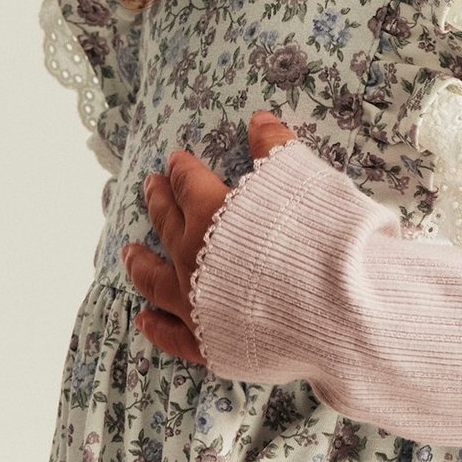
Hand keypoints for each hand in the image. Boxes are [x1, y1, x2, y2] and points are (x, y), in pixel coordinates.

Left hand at [119, 108, 297, 366]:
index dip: (181, 169)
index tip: (174, 161)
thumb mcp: (301, 178)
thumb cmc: (319, 236)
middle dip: (158, 201)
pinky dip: (156, 326)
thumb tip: (259, 120)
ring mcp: (195, 303)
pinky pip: (172, 334)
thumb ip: (277, 148)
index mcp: (212, 213)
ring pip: (154, 280)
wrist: (332, 306)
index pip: (188, 183)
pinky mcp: (208, 341)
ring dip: (140, 263)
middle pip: (167, 223)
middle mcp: (193, 256)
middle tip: (150, 187)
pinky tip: (144, 320)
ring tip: (129, 252)